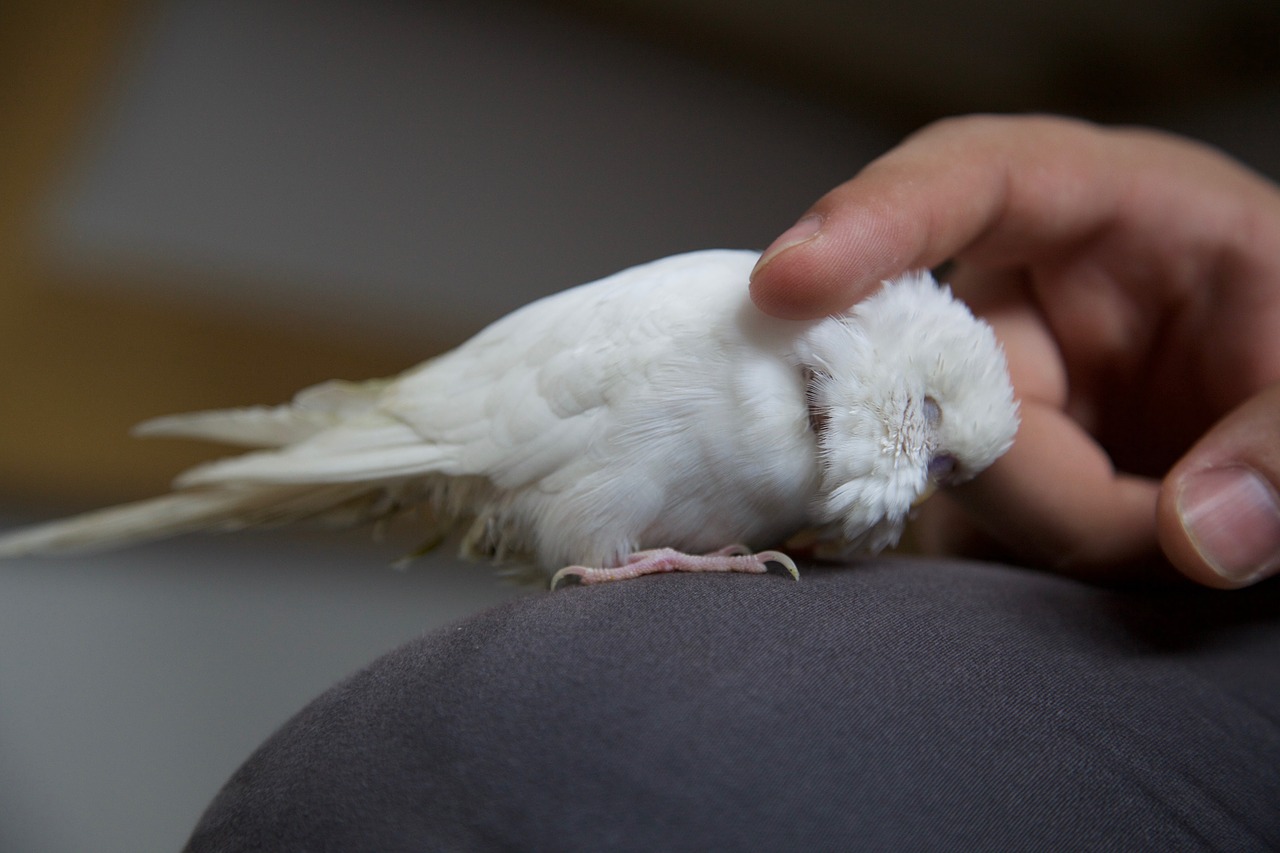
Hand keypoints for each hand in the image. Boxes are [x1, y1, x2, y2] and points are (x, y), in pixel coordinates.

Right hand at [749, 115, 1279, 587]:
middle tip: (1147, 526)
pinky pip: (957, 518)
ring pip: (942, 466)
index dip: (875, 221)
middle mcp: (1034, 287)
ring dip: (1058, 527)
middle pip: (933, 362)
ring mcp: (996, 379)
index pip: (973, 178)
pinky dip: (1019, 558)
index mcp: (1121, 208)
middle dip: (1019, 462)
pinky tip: (1107, 548)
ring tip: (1177, 535)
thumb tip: (1197, 535)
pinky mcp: (983, 461)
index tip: (787, 286)